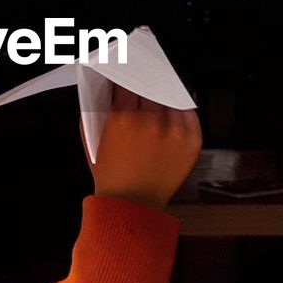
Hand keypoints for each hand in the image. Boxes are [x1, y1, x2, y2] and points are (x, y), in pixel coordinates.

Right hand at [88, 86, 201, 209]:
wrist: (132, 205)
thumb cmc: (110, 174)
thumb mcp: (91, 136)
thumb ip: (96, 105)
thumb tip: (108, 81)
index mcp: (122, 118)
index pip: (129, 80)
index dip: (128, 78)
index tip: (129, 78)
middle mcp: (150, 122)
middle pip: (152, 85)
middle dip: (145, 86)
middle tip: (142, 91)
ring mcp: (174, 132)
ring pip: (171, 96)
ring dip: (163, 97)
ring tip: (155, 108)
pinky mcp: (191, 141)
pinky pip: (189, 113)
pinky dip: (180, 111)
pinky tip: (169, 119)